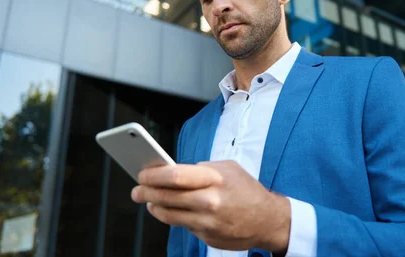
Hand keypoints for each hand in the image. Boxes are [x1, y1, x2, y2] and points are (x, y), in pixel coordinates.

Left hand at [131, 160, 290, 252]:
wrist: (268, 220)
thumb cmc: (246, 189)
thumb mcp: (228, 169)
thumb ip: (202, 168)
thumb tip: (172, 170)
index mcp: (215, 178)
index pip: (175, 176)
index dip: (153, 175)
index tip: (142, 173)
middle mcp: (210, 201)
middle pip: (167, 196)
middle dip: (146, 192)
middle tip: (136, 189)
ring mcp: (208, 221)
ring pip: (169, 214)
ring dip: (154, 207)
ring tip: (148, 201)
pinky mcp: (207, 236)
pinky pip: (183, 225)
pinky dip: (174, 217)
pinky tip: (169, 211)